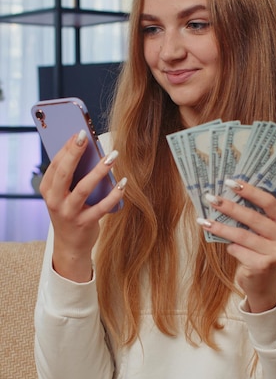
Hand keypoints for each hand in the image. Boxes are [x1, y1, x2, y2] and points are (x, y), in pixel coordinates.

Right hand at [40, 131, 125, 281]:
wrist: (70, 246)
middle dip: (75, 152)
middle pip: (65, 173)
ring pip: (83, 188)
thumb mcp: (63, 195)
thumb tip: (89, 151)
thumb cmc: (69, 212)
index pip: (56, 164)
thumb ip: (71, 177)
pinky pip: (101, 208)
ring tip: (112, 156)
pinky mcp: (84, 224)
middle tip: (86, 136)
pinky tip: (123, 183)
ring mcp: (69, 213)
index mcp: (47, 190)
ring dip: (99, 171)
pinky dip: (113, 195)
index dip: (66, 147)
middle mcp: (55, 201)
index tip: (79, 132)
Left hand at [198, 181, 275, 312]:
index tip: (231, 182)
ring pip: (242, 235)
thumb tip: (227, 195)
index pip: (270, 202)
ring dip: (221, 227)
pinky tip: (227, 246)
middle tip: (212, 198)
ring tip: (204, 221)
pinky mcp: (263, 266)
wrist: (262, 284)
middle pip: (254, 218)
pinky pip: (239, 250)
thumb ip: (254, 217)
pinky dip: (230, 247)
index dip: (251, 191)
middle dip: (230, 207)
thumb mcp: (262, 234)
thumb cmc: (259, 252)